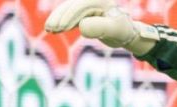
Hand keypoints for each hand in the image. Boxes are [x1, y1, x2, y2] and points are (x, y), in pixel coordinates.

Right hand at [44, 0, 158, 55]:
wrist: (126, 33)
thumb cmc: (122, 31)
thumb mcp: (114, 30)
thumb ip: (99, 27)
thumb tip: (82, 27)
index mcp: (99, 0)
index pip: (79, 6)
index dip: (68, 16)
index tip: (60, 28)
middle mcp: (92, 0)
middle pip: (71, 6)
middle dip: (59, 17)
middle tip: (50, 29)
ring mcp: (87, 5)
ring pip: (68, 10)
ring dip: (58, 19)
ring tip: (50, 30)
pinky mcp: (84, 12)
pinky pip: (70, 15)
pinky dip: (62, 22)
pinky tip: (54, 30)